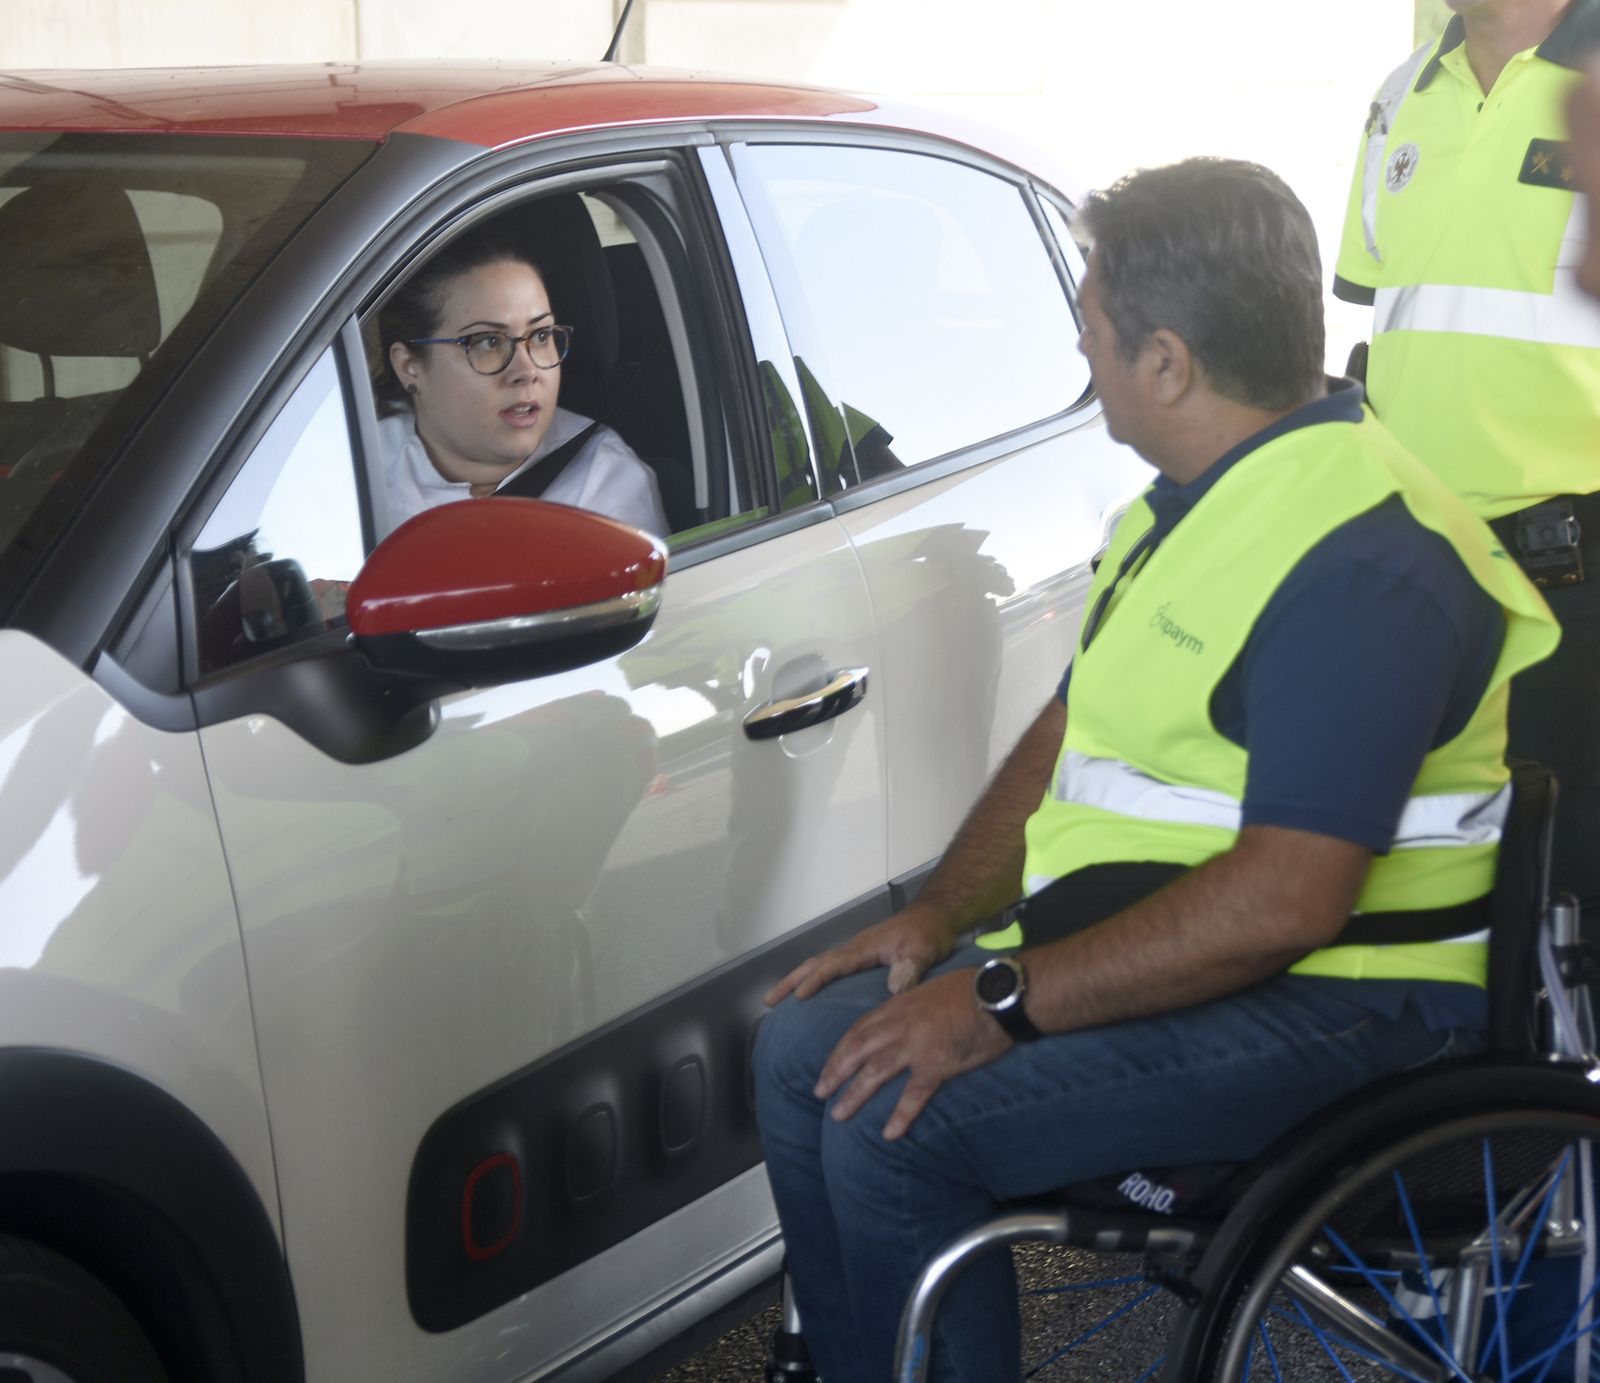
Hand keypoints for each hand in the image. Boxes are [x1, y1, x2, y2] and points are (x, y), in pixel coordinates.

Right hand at [763, 903, 956, 1005]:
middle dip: (791, 981)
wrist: (934, 915)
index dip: (816, 980)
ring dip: (796, 979)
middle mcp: (855, 948)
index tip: (800, 996)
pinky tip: (808, 991)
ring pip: (818, 964)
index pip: (834, 965)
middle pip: (815, 963)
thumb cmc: (929, 932)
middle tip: (768, 1001)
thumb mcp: (925, 951)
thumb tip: (894, 990)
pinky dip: (812, 977)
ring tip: (776, 999)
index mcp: (865, 948)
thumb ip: (910, 969)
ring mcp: (855, 951)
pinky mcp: (860, 955)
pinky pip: (828, 967)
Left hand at [815, 968, 1010, 1139]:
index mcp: (899, 1005)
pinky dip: (900, 1115)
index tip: (829, 1065)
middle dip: (835, 1072)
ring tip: (838, 1115)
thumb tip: (905, 1020)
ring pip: (875, 1072)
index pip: (860, 1028)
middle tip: (819, 1092)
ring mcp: (916, 1045)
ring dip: (854, 1095)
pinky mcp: (937, 1064)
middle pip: (857, 1050)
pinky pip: (913, 1094)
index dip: (841, 1049)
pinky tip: (889, 1133)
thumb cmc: (973, 989)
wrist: (1000, 994)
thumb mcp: (932, 990)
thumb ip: (913, 1006)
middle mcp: (901, 1025)